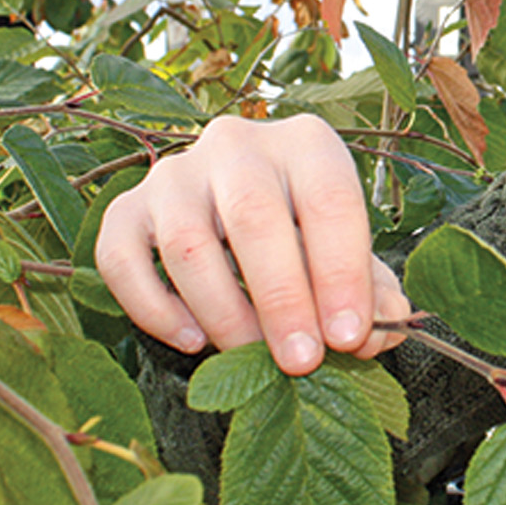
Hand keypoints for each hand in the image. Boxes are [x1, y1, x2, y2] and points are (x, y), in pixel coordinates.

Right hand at [95, 114, 408, 374]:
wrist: (239, 210)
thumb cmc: (306, 235)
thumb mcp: (350, 252)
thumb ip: (372, 289)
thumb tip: (385, 327)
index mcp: (306, 142)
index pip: (329, 199)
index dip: (342, 273)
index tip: (348, 337)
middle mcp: (236, 143)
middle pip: (254, 215)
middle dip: (281, 298)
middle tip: (300, 362)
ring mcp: (174, 173)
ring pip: (186, 242)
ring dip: (222, 312)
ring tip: (251, 357)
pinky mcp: (127, 208)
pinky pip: (120, 258)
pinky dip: (153, 308)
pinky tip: (193, 341)